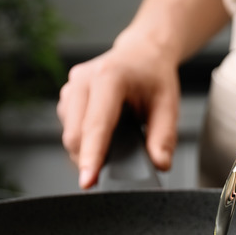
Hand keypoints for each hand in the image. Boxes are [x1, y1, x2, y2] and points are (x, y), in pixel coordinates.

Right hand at [57, 36, 179, 188]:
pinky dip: (83, 138)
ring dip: (86, 148)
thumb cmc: (154, 76)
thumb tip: (159, 164)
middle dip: (91, 158)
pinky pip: (68, 127)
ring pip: (69, 134)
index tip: (88, 182)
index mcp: (110, 77)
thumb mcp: (168, 106)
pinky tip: (102, 130)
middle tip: (116, 164)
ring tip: (114, 138)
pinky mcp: (66, 94)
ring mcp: (71, 86)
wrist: (142, 53)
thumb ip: (164, 138)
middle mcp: (84, 79)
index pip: (96, 126)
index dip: (92, 157)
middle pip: (75, 136)